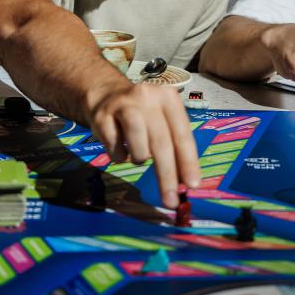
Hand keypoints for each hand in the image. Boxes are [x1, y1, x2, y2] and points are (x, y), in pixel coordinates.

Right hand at [89, 82, 199, 208]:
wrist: (105, 94)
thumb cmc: (142, 112)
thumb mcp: (162, 120)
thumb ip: (174, 145)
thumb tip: (184, 183)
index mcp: (168, 98)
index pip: (182, 134)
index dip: (188, 162)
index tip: (192, 186)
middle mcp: (147, 97)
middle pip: (161, 142)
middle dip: (167, 175)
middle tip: (170, 200)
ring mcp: (123, 105)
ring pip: (138, 144)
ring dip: (140, 158)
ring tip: (139, 156)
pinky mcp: (102, 116)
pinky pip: (114, 147)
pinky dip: (119, 155)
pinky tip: (120, 148)